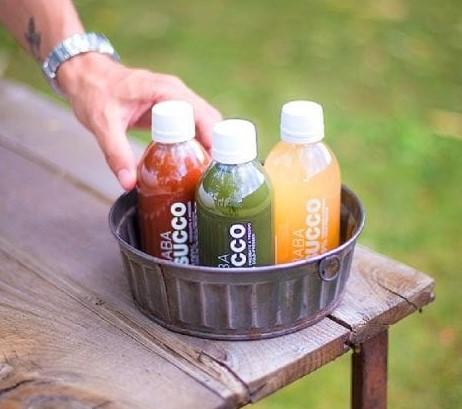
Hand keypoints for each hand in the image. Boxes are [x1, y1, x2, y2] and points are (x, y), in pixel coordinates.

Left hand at [57, 53, 221, 190]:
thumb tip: (129, 184)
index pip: (201, 114)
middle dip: (217, 145)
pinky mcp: (172, 108)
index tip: (215, 164)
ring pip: (205, 121)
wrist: (86, 75)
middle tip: (214, 174)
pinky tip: (196, 160)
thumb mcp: (103, 124)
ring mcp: (176, 99)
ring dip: (210, 144)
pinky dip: (199, 140)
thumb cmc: (94, 92)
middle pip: (210, 119)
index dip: (212, 138)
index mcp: (165, 91)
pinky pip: (194, 123)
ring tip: (209, 171)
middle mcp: (177, 92)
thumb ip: (116, 154)